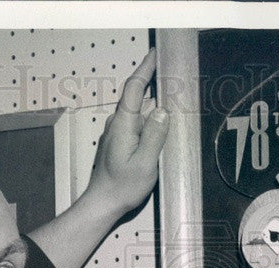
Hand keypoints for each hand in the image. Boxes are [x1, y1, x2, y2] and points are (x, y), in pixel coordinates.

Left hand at [83, 49, 169, 220]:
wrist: (103, 203)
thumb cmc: (123, 187)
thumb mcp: (144, 164)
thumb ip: (154, 136)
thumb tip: (163, 110)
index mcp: (123, 124)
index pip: (134, 88)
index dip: (145, 68)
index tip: (156, 53)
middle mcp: (118, 124)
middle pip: (137, 96)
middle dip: (155, 82)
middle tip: (175, 75)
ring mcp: (118, 133)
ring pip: (138, 111)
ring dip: (154, 103)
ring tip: (174, 99)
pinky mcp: (120, 142)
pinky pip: (137, 123)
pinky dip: (150, 118)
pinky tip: (162, 124)